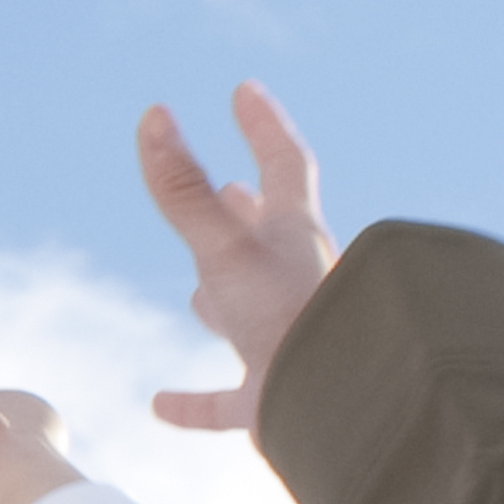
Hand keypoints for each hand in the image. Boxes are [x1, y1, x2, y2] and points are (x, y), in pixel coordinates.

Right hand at [138, 81, 336, 436]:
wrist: (349, 412)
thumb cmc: (293, 322)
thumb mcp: (226, 249)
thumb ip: (184, 191)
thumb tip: (154, 116)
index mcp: (296, 237)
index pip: (285, 164)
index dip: (263, 125)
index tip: (245, 90)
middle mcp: (298, 283)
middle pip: (272, 236)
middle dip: (249, 210)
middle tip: (232, 186)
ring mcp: (287, 341)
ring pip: (252, 310)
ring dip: (224, 296)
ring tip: (197, 292)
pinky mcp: (273, 399)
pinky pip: (225, 399)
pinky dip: (194, 400)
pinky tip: (161, 405)